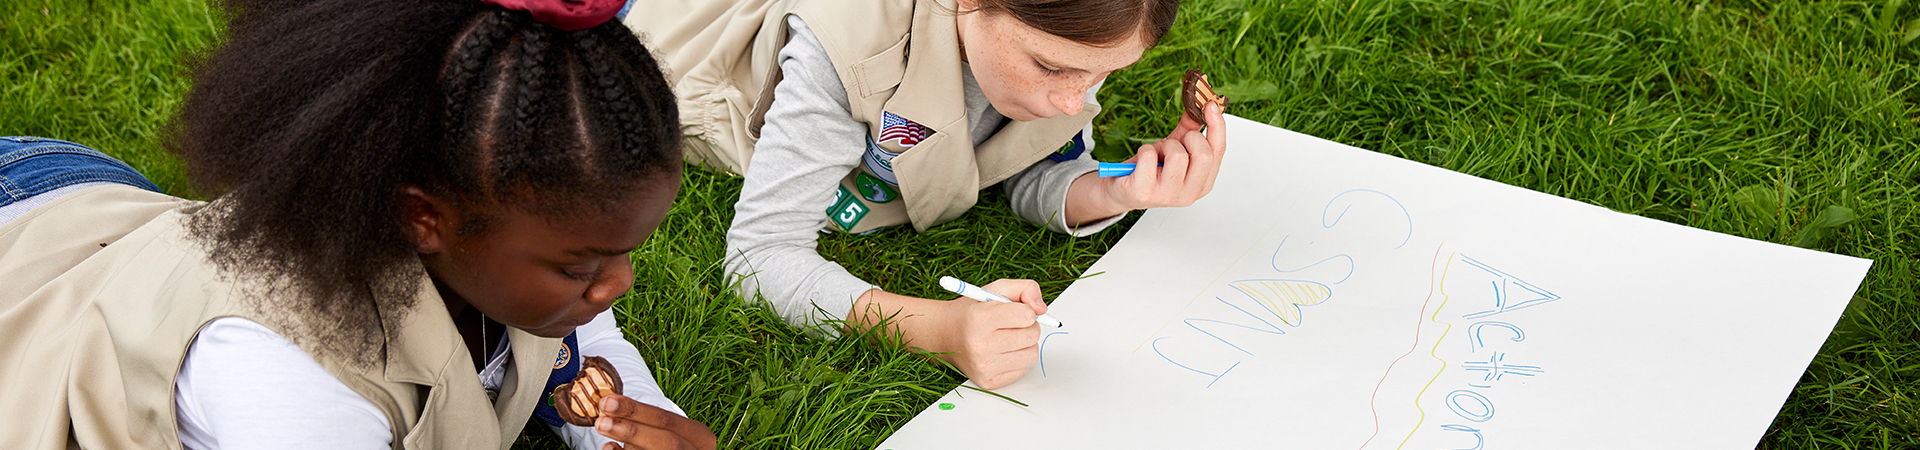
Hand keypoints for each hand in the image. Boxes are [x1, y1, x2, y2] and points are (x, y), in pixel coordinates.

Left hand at [594, 395, 715, 449]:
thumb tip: (610, 406)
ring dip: (629, 441)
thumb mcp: (669, 432)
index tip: (607, 401)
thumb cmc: (667, 445)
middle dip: (633, 429)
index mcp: (700, 437)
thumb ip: (647, 422)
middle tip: (601, 420)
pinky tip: (609, 448)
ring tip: (603, 427)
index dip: (637, 411)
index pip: (668, 420)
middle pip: (667, 441)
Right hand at [848, 280, 1045, 388]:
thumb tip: (1043, 309)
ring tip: (1007, 338)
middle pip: (1032, 335)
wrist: (946, 335)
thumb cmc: (973, 311)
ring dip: (1025, 344)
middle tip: (1011, 324)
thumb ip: (1025, 289)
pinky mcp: (989, 382)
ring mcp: (984, 367)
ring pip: (1032, 354)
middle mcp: (980, 345)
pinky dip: (1018, 359)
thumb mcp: (996, 289)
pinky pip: (1023, 369)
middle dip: (1027, 327)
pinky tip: (1003, 352)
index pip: (1027, 316)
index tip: (1014, 310)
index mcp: (980, 318)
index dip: (1025, 310)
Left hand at [1065, 103, 1227, 223]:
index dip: (1217, 125)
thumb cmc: (1150, 169)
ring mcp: (1168, 196)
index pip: (1219, 151)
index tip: (1211, 105)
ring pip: (1177, 155)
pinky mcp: (1145, 192)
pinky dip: (1144, 150)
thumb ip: (1190, 129)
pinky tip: (1141, 161)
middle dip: (1188, 139)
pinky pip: (1150, 156)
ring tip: (1156, 156)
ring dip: (1164, 146)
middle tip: (1174, 144)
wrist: (1121, 189)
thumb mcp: (1173, 148)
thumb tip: (1201, 106)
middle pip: (1204, 155)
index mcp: (1203, 183)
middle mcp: (1190, 194)